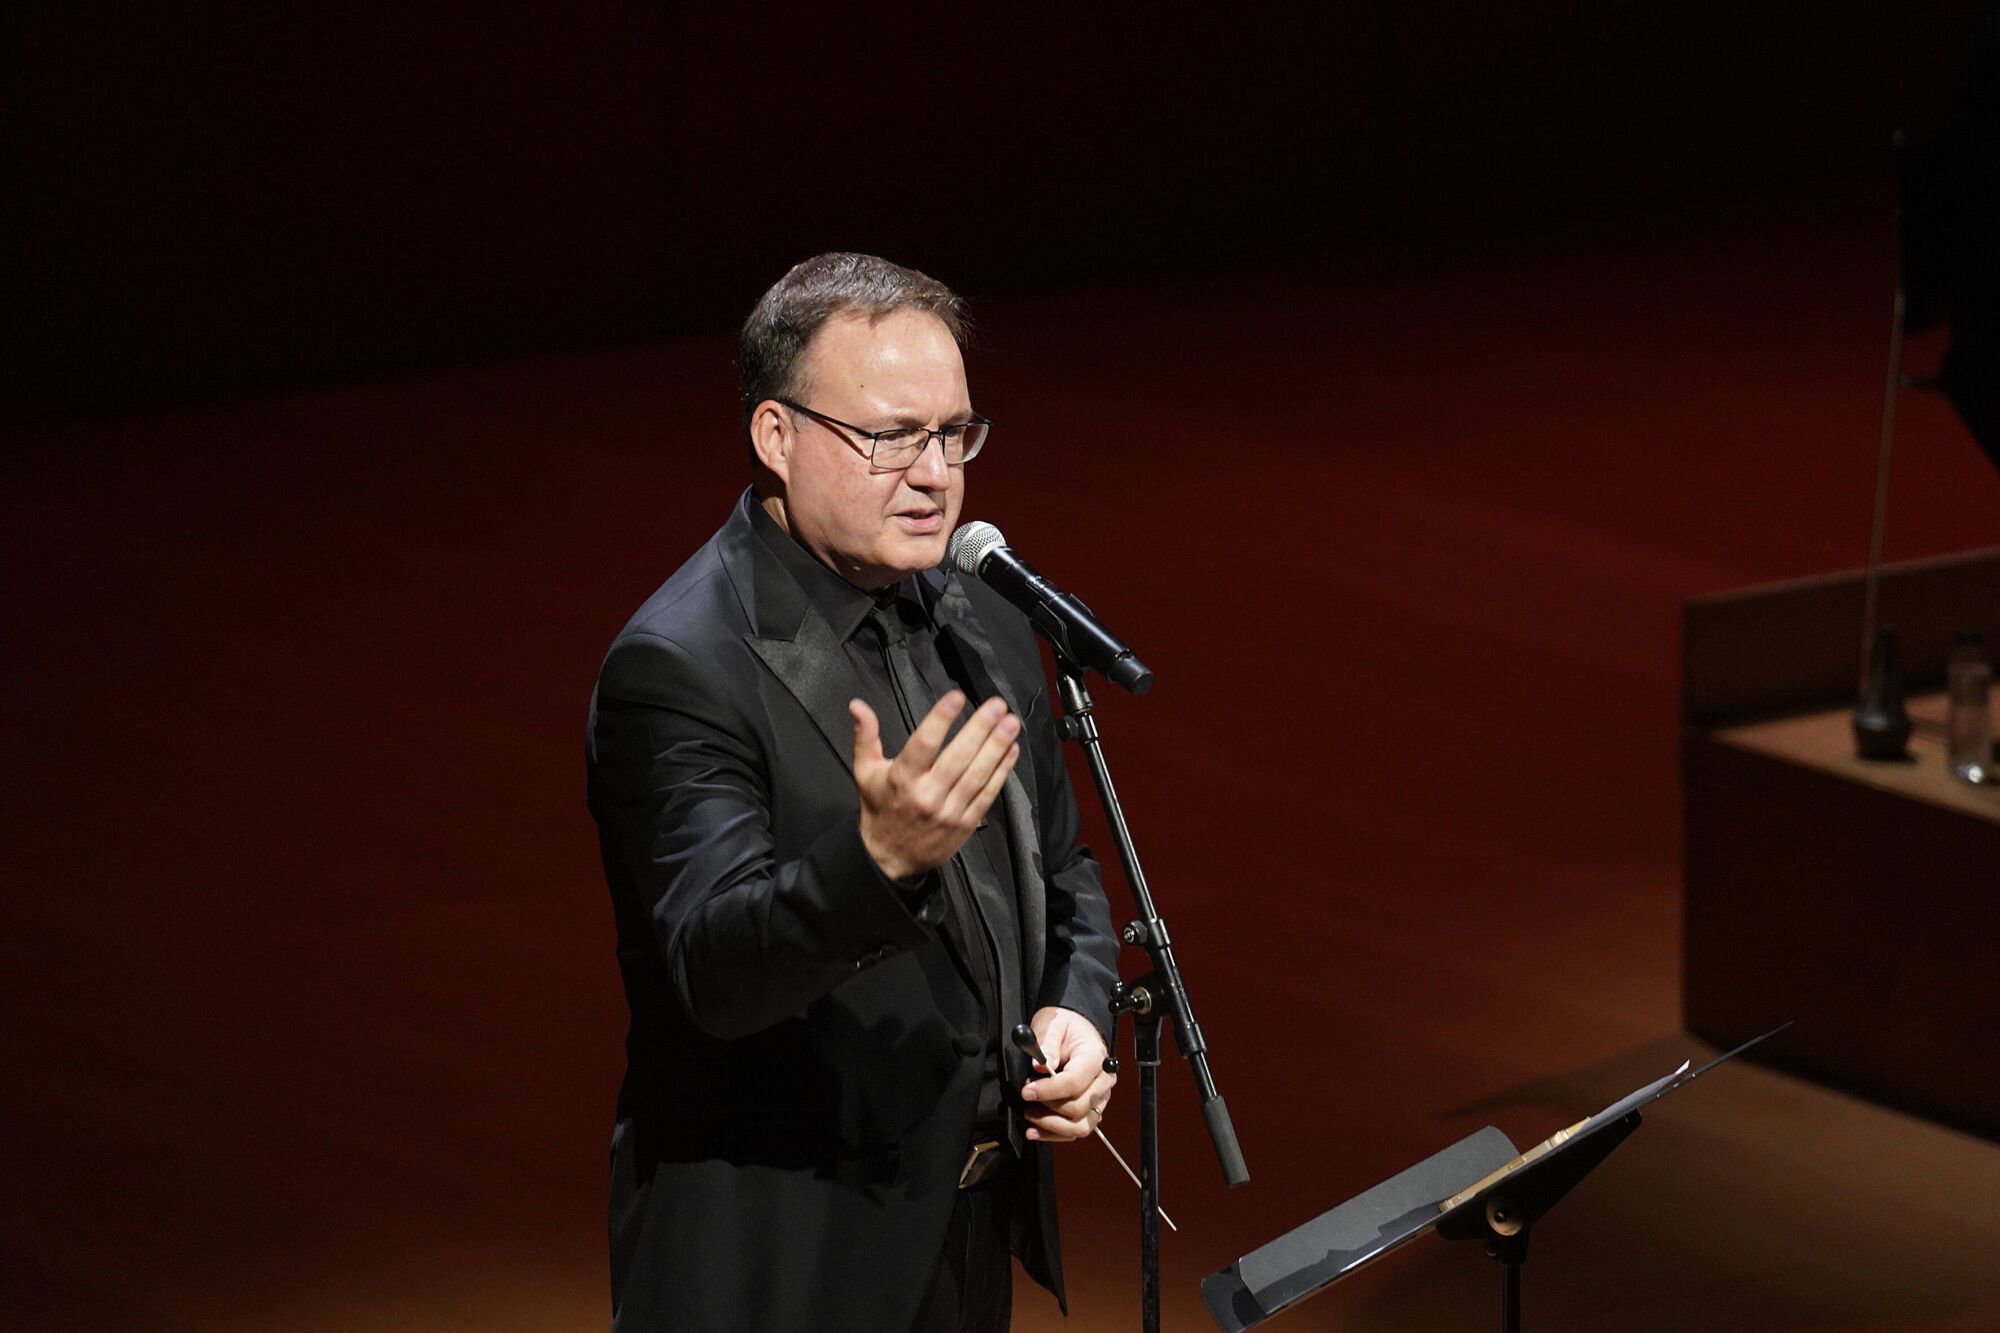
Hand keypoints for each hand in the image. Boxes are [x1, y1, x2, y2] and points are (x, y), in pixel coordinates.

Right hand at [851, 691, 1020, 881]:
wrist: (889, 858)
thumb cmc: (880, 809)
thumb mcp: (865, 771)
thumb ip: (865, 736)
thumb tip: (857, 705)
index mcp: (902, 779)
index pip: (923, 744)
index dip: (941, 718)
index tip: (956, 697)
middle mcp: (927, 795)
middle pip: (958, 757)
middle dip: (980, 728)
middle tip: (997, 705)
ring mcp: (949, 811)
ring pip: (977, 775)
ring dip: (997, 747)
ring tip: (1011, 723)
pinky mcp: (965, 824)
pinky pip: (987, 794)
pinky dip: (1002, 771)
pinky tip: (1011, 750)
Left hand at [1021, 1006, 1116, 1142]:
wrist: (1077, 1031)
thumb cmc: (1066, 1026)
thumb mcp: (1053, 1023)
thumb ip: (1046, 1041)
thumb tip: (1040, 1064)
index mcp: (1095, 1057)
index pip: (1075, 1082)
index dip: (1049, 1091)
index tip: (1027, 1091)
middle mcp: (1103, 1080)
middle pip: (1079, 1107)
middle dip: (1049, 1108)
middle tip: (1027, 1096)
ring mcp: (1100, 1098)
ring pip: (1081, 1125)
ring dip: (1052, 1125)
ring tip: (1030, 1115)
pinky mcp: (1092, 1109)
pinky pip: (1077, 1130)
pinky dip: (1055, 1134)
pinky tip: (1036, 1131)